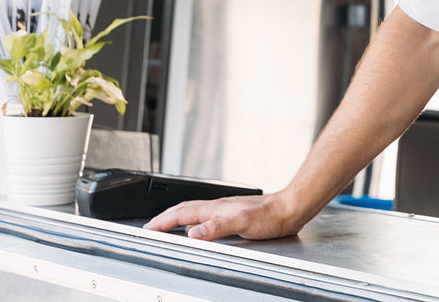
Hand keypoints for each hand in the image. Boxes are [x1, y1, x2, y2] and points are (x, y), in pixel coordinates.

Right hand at [144, 191, 307, 241]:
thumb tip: (192, 232)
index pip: (182, 213)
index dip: (163, 221)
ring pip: (194, 212)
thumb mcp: (242, 222)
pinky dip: (194, 222)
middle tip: (152, 227)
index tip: (149, 229)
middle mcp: (218, 206)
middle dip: (165, 218)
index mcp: (215, 207)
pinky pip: (206, 217)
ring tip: (167, 225)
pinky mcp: (233, 215)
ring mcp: (225, 210)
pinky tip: (199, 228)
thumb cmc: (270, 215)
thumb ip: (217, 226)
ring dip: (177, 218)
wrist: (289, 209)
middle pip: (184, 210)